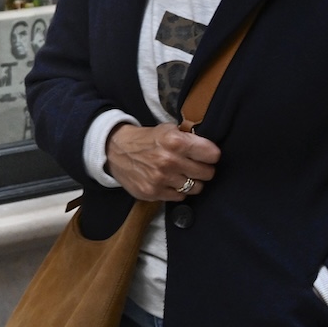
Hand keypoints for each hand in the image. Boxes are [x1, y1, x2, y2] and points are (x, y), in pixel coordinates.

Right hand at [104, 122, 220, 202]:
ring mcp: (161, 179)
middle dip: (204, 169)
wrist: (115, 151)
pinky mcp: (153, 193)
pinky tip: (171, 182)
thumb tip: (210, 150)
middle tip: (196, 166)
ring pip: (196, 188)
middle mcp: (169, 161)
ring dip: (192, 182)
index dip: (211, 155)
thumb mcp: (167, 129)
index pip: (212, 155)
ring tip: (183, 175)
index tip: (206, 155)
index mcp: (175, 141)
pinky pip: (180, 197)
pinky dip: (178, 190)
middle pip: (207, 173)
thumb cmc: (145, 140)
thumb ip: (188, 138)